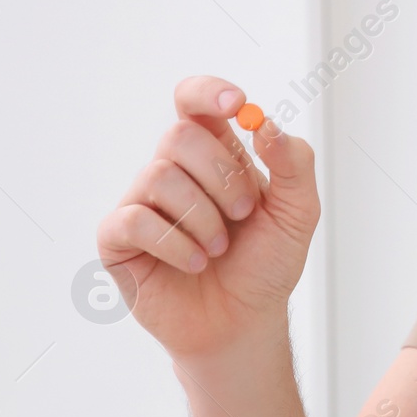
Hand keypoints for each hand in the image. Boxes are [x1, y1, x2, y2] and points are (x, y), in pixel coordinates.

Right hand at [94, 76, 319, 359]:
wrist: (243, 323)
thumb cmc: (266, 264)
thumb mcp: (297, 212)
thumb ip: (292, 163)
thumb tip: (265, 123)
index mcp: (215, 154)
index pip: (195, 102)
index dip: (208, 93)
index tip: (236, 104)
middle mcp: (173, 170)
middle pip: (180, 135)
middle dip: (222, 176)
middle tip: (244, 214)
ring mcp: (142, 202)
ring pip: (159, 175)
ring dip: (203, 217)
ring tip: (220, 248)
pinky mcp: (118, 239)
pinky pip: (135, 219)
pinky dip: (176, 244)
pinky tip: (196, 262)